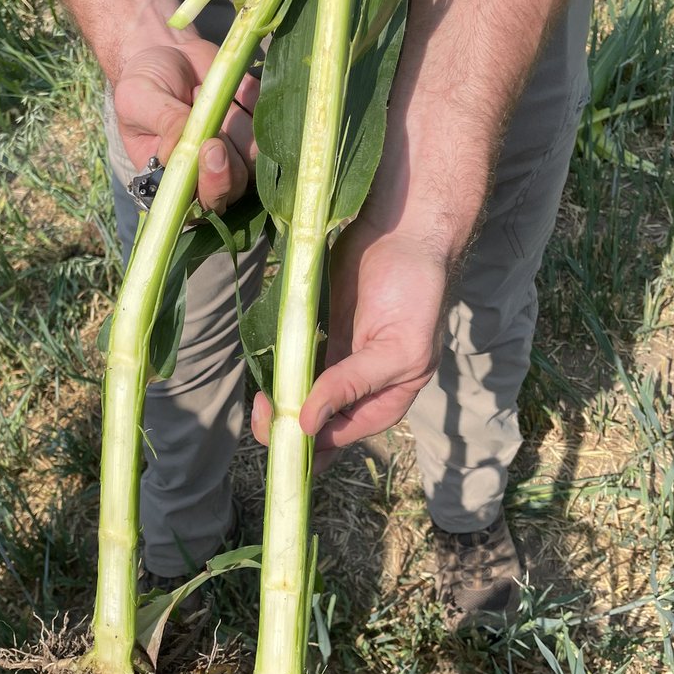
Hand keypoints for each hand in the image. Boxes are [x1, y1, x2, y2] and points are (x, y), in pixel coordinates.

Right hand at [113, 37, 259, 213]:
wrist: (167, 53)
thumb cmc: (146, 83)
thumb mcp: (140, 98)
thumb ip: (163, 123)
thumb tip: (182, 147)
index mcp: (175, 181)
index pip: (201, 203)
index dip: (213, 183)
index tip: (213, 147)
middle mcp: (209, 175)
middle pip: (236, 185)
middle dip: (229, 150)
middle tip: (208, 109)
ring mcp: (236, 153)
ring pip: (255, 154)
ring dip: (233, 118)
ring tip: (201, 92)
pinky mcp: (255, 127)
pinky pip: (269, 121)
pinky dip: (251, 98)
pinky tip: (230, 85)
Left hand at [250, 222, 450, 472]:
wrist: (403, 230)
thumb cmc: (414, 290)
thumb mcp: (394, 348)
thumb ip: (352, 385)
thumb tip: (308, 424)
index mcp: (385, 401)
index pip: (339, 437)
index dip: (308, 443)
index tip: (279, 432)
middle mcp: (359, 389)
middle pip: (314, 424)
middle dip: (284, 425)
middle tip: (262, 408)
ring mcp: (336, 362)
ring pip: (298, 397)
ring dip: (277, 402)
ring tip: (259, 397)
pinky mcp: (318, 335)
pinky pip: (291, 363)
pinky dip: (276, 371)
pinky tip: (262, 369)